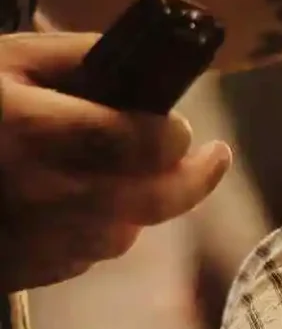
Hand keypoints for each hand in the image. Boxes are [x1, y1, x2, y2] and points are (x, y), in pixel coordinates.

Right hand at [0, 32, 231, 291]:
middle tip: (213, 159)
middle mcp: (31, 193)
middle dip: (191, 181)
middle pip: (146, 202)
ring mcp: (20, 242)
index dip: (174, 137)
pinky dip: (97, 231)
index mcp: (31, 132)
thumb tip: (155, 70)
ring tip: (126, 172)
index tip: (184, 128)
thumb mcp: (13, 57)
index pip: (137, 143)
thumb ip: (86, 56)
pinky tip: (76, 201)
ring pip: (120, 235)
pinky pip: (81, 258)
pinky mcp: (11, 273)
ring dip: (139, 206)